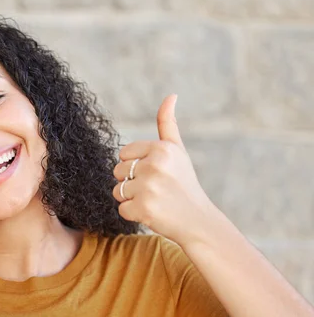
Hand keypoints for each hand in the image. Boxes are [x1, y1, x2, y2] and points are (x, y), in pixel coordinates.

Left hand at [112, 95, 218, 244]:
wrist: (198, 221)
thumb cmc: (184, 184)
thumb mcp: (178, 151)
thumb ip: (168, 124)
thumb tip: (170, 95)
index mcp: (162, 148)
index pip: (123, 154)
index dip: (135, 167)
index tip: (156, 174)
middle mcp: (155, 165)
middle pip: (117, 171)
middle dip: (132, 183)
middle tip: (155, 190)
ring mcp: (149, 187)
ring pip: (117, 191)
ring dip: (131, 199)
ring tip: (154, 200)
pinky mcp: (143, 208)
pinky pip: (121, 209)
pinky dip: (133, 214)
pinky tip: (153, 213)